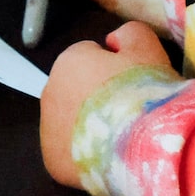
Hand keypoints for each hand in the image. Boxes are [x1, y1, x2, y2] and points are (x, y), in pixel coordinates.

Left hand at [37, 22, 176, 187]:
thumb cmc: (146, 90)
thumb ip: (128, 34)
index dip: (114, 70)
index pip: (88, 59)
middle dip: (96, 98)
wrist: (146, 142)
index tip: (133, 85)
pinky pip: (70, 154)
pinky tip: (110, 158)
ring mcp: (47, 129)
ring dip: (89, 127)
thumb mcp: (146, 46)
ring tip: (121, 138)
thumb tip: (113, 41)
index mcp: (68, 60)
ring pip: (70, 123)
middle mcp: (48, 91)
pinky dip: (86, 156)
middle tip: (128, 112)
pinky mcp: (53, 162)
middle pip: (75, 91)